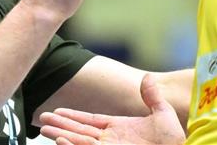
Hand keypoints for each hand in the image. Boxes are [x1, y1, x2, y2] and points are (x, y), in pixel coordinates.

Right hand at [40, 74, 185, 144]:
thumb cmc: (174, 140)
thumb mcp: (163, 115)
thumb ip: (152, 97)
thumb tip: (147, 77)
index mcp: (119, 128)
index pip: (90, 121)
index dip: (73, 116)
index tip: (57, 111)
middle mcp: (110, 140)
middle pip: (79, 131)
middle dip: (60, 125)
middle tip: (42, 119)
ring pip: (79, 141)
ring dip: (61, 135)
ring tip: (45, 129)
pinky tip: (61, 140)